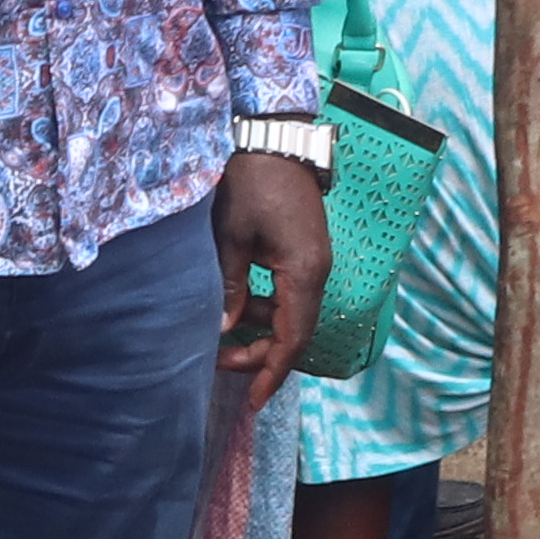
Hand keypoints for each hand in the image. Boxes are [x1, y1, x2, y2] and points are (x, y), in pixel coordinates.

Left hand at [215, 146, 331, 378]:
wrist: (274, 138)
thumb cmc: (251, 183)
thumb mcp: (231, 237)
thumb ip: (230, 286)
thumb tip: (225, 330)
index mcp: (304, 271)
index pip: (293, 338)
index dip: (272, 372)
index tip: (253, 401)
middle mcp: (317, 271)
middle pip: (295, 331)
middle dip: (261, 354)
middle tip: (222, 365)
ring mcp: (313, 260)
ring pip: (291, 313)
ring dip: (261, 329)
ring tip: (222, 337)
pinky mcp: (304, 250)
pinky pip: (288, 292)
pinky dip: (265, 307)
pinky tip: (238, 307)